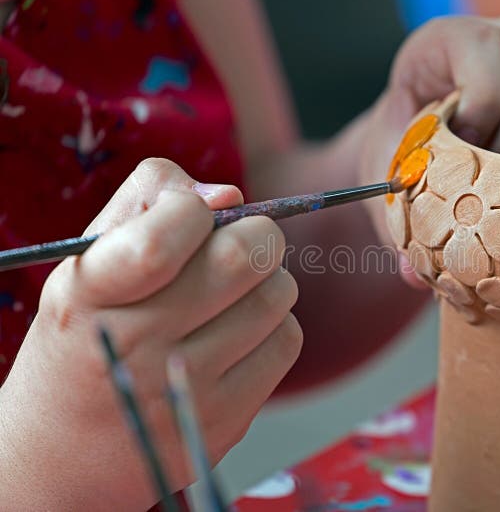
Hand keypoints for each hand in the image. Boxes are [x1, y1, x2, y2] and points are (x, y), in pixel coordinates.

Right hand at [0, 159, 301, 509]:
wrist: (66, 448)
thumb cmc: (88, 332)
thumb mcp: (90, 258)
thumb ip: (150, 199)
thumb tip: (231, 196)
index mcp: (90, 295)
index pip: (166, 236)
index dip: (194, 210)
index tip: (192, 217)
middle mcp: (134, 346)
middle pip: (245, 257)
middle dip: (255, 234)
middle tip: (238, 244)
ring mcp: (182, 391)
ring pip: (277, 295)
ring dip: (269, 280)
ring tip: (236, 292)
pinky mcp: (224, 421)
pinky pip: (287, 342)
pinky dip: (275, 324)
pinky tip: (241, 332)